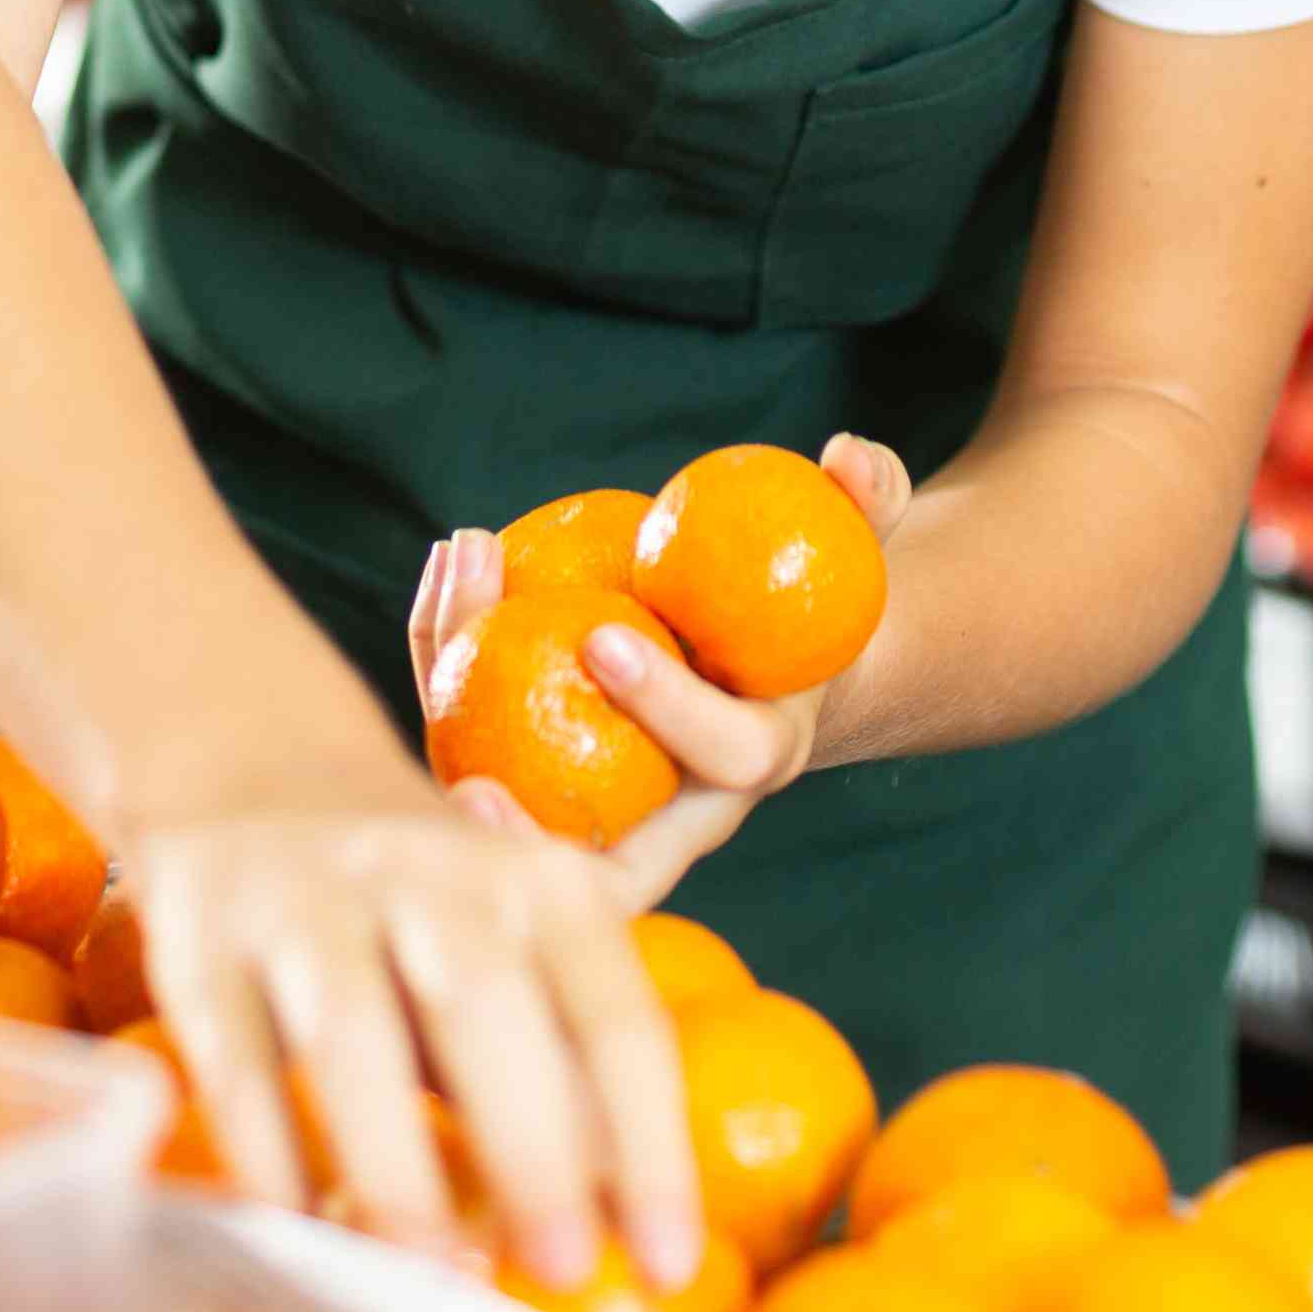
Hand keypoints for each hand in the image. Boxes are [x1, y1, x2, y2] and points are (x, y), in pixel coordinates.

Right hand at [124, 771, 707, 1294]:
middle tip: (559, 1272)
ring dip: (396, 1166)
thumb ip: (566, 1062)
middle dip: (530, 1145)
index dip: (649, 1144)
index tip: (667, 1267)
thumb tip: (618, 1220)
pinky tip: (304, 1235)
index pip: (615, 1014)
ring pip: (350, 1032)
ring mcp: (305, 902)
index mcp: (538, 883)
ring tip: (430, 1280)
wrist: (254, 766)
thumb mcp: (519, 947)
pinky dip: (270, 1156)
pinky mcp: (199, 941)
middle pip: (486, 1002)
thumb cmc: (423, 902)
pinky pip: (235, 1061)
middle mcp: (428, 875)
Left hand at [409, 436, 911, 907]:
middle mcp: (674, 806)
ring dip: (458, 694)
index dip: (668, 711)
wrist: (760, 656)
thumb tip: (847, 453)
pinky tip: (449, 562)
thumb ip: (864, 502)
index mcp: (756, 755)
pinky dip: (448, 653)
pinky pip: (477, 727)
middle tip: (471, 785)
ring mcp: (597, 797)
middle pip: (596, 858)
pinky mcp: (536, 765)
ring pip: (510, 786)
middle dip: (526, 845)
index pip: (722, 759)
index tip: (602, 637)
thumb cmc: (802, 598)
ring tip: (456, 576)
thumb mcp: (849, 551)